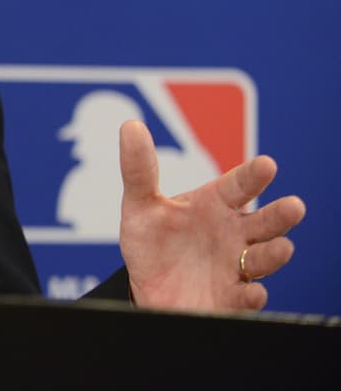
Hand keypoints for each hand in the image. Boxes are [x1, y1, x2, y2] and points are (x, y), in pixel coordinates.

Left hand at [117, 120, 305, 311]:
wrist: (148, 287)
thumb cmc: (151, 241)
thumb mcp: (140, 205)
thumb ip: (139, 169)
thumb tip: (131, 126)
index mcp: (215, 205)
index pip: (239, 186)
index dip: (253, 176)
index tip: (266, 164)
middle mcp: (233, 233)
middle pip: (264, 222)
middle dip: (280, 215)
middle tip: (294, 206)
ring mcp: (235, 266)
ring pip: (263, 258)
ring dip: (274, 254)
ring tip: (281, 247)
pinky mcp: (230, 298)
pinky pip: (245, 297)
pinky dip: (251, 295)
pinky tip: (252, 292)